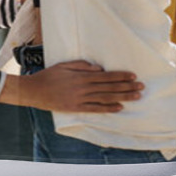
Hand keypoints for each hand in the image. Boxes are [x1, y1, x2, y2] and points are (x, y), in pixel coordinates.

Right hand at [0, 61, 143, 112]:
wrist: (35, 91)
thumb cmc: (50, 75)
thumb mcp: (65, 65)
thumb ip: (82, 66)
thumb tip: (99, 68)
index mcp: (82, 76)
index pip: (106, 76)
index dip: (120, 76)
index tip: (133, 75)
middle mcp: (83, 88)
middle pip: (109, 88)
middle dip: (126, 87)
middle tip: (141, 87)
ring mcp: (80, 100)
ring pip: (105, 98)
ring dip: (122, 97)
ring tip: (136, 97)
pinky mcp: (76, 108)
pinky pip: (95, 109)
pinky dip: (108, 109)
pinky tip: (119, 108)